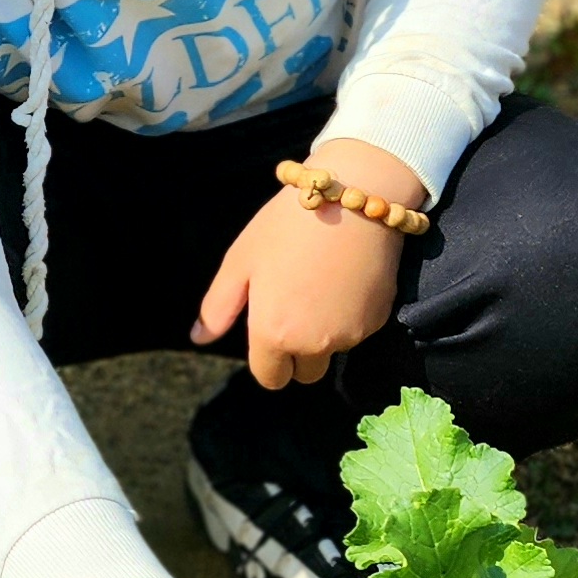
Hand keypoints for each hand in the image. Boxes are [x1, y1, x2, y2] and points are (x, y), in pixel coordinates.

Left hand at [191, 137, 419, 387]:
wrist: (352, 199)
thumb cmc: (287, 227)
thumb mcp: (241, 260)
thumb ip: (218, 307)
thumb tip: (198, 339)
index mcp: (274, 334)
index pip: (270, 377)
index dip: (267, 360)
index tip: (268, 332)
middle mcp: (314, 344)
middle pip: (304, 372)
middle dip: (297, 354)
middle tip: (295, 308)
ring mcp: (351, 335)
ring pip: (332, 351)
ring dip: (324, 334)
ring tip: (319, 285)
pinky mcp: (378, 320)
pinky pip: (357, 332)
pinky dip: (349, 317)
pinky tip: (344, 280)